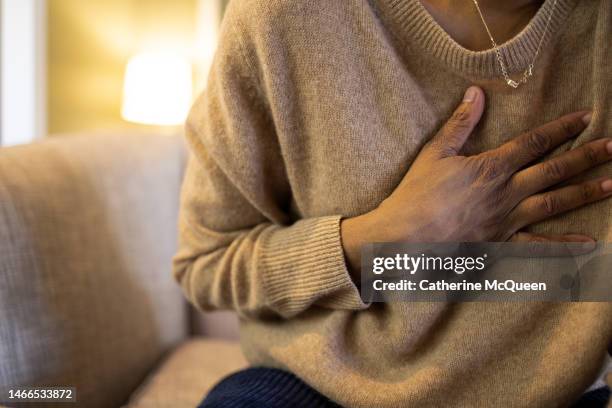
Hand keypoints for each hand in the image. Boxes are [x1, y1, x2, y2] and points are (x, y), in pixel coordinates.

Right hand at [342, 86, 611, 276]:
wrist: (405, 236)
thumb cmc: (417, 193)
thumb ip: (460, 124)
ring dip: (584, 193)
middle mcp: (507, 191)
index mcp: (492, 166)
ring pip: (554, 203)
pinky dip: (564, 245)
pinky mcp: (501, 242)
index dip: (562, 129)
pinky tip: (588, 243)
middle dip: (586, 157)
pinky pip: (538, 245)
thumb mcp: (435, 153)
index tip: (586, 118)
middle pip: (553, 170)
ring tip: (610, 185)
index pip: (534, 142)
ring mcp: (507, 219)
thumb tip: (476, 93)